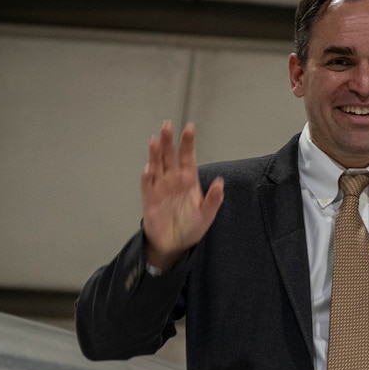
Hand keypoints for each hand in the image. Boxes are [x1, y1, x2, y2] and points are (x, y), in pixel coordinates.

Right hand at [140, 121, 225, 270]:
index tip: (189, 128)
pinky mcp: (149, 198)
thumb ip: (214, 199)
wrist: (174, 244)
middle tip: (167, 125)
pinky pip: (147, 184)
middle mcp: (173, 179)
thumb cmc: (191, 228)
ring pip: (156, 165)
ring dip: (155, 153)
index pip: (188, 156)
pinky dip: (147, 176)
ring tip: (156, 140)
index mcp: (189, 180)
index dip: (188, 142)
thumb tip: (221, 183)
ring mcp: (160, 187)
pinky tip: (149, 169)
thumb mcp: (207, 214)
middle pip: (170, 155)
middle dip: (169, 141)